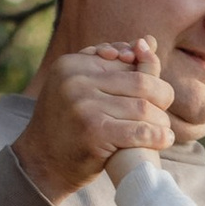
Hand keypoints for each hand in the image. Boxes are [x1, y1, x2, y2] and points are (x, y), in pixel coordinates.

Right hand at [16, 38, 174, 202]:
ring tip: (163, 128)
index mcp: (72, 64)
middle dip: (161, 96)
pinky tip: (164, 139)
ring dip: (161, 120)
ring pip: (144, 107)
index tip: (150, 92)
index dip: (146, 74)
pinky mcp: (94, 132)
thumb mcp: (81, 87)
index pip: (125, 60)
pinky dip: (157, 136)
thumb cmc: (67, 125)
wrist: (41, 164)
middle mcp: (76, 81)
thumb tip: (149, 41)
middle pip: (141, 82)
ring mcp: (84, 106)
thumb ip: (112, 64)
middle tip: (163, 110)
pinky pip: (139, 130)